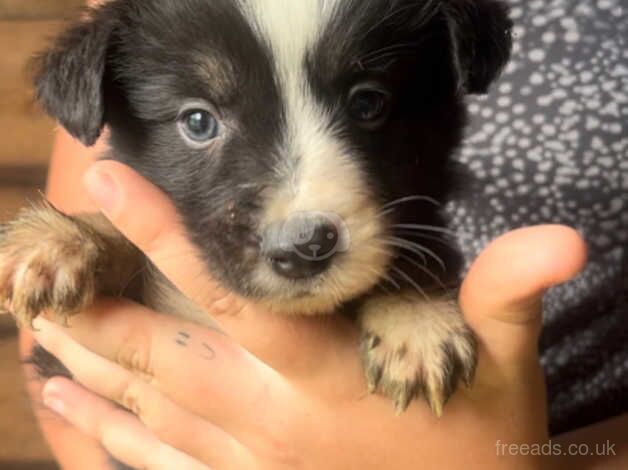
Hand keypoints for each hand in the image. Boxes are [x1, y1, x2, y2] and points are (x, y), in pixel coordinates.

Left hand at [33, 161, 586, 469]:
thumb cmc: (477, 447)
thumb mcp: (503, 368)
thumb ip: (509, 298)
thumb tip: (561, 239)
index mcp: (329, 376)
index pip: (240, 294)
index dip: (173, 235)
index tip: (115, 185)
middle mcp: (275, 421)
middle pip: (168, 356)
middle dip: (102, 310)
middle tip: (43, 276)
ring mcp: (251, 467)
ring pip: (150, 412)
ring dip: (89, 371)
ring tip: (38, 340)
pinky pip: (158, 469)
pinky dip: (107, 441)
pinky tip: (70, 416)